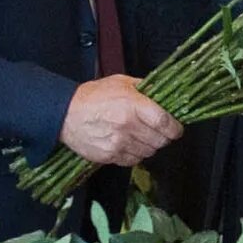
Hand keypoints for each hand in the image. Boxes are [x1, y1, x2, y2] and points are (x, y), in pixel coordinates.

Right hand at [60, 77, 180, 166]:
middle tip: (158, 132)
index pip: (165, 123)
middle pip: (160, 141)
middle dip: (163, 137)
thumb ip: (144, 88)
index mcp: (133, 105)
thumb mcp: (121, 82)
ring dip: (149, 146)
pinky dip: (135, 154)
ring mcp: (118, 143)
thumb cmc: (93, 96)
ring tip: (141, 136)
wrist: (65, 113)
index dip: (175, 128)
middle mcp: (127, 126)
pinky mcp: (110, 156)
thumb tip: (163, 95)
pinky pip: (133, 160)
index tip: (176, 129)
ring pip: (148, 152)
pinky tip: (129, 144)